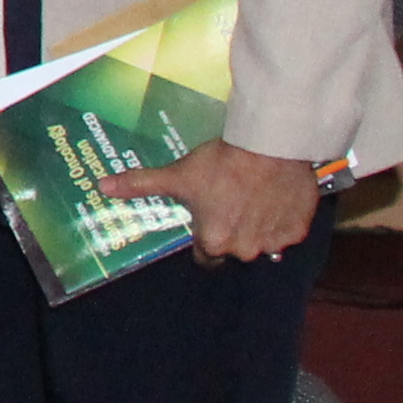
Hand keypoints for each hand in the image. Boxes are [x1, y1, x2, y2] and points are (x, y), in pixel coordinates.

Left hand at [98, 136, 326, 264]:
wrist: (269, 147)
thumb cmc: (220, 164)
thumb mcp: (177, 175)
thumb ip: (141, 185)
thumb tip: (103, 187)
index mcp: (213, 243)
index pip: (204, 255)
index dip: (202, 236)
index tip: (204, 218)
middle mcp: (244, 250)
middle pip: (233, 247)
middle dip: (230, 229)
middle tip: (228, 200)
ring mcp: (275, 242)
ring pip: (262, 241)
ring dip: (257, 225)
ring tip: (252, 195)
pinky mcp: (298, 229)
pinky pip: (288, 230)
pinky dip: (282, 217)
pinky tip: (274, 195)